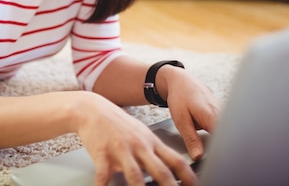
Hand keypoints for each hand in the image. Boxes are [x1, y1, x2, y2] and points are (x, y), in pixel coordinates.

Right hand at [73, 92, 197, 185]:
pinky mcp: (102, 153)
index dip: (188, 175)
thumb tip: (170, 170)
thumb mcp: (140, 133)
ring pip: (135, 174)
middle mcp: (139, 145)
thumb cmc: (117, 124)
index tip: (195, 185)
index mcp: (151, 142)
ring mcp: (121, 149)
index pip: (176, 160)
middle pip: (160, 170)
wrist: (92, 109)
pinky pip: (104, 174)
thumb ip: (153, 151)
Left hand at [158, 65, 219, 159]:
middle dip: (226, 149)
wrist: (181, 80)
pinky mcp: (223, 112)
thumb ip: (191, 139)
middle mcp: (222, 114)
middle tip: (219, 159)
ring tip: (209, 140)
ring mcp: (224, 112)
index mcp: (212, 117)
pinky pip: (225, 126)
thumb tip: (198, 156)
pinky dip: (220, 133)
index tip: (220, 162)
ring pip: (228, 131)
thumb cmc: (180, 97)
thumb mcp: (181, 120)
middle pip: (230, 137)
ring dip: (224, 141)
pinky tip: (214, 135)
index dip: (225, 152)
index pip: (226, 141)